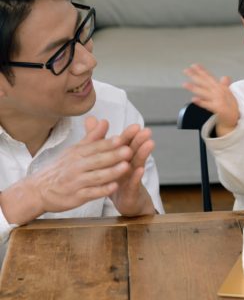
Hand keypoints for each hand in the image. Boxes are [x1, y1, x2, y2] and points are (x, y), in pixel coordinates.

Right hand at [9, 118, 132, 223]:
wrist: (39, 190)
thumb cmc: (62, 168)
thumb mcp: (75, 150)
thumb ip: (93, 137)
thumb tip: (105, 121)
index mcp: (77, 153)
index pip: (95, 146)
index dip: (109, 143)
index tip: (123, 138)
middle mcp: (76, 166)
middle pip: (97, 160)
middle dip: (114, 155)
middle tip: (129, 150)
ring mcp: (76, 182)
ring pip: (96, 176)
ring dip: (112, 172)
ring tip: (126, 167)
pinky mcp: (76, 197)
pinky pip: (91, 193)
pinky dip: (102, 190)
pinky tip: (114, 187)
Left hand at [103, 120, 155, 215]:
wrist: (127, 203)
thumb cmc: (117, 180)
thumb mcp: (107, 161)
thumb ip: (99, 139)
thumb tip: (92, 119)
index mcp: (121, 158)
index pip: (125, 144)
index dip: (130, 135)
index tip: (136, 125)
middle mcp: (129, 166)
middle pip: (134, 151)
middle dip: (140, 141)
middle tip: (146, 131)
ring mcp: (131, 179)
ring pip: (137, 164)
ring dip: (143, 154)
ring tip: (149, 144)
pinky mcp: (131, 192)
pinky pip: (133, 184)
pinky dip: (136, 177)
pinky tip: (140, 170)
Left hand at [183, 63, 239, 135]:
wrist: (235, 118)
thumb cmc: (230, 106)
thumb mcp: (229, 94)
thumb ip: (225, 85)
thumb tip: (225, 77)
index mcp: (220, 88)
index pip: (210, 77)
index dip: (202, 71)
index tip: (194, 66)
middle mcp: (219, 92)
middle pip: (205, 82)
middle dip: (195, 76)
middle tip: (186, 71)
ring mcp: (218, 100)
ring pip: (204, 92)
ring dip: (194, 88)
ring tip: (185, 84)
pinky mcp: (218, 108)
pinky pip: (207, 105)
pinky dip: (201, 102)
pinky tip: (194, 99)